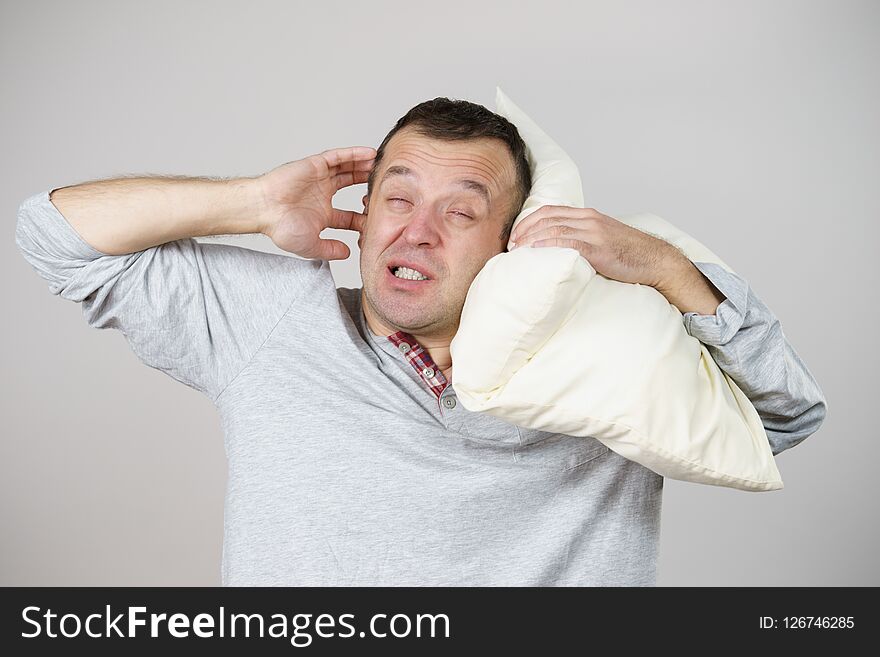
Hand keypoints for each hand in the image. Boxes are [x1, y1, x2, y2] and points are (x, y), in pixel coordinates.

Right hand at [257, 146, 375, 259]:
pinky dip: (354, 154)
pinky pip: (338, 157)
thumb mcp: (311, 245)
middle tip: (389, 186)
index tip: (381, 220)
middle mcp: (323, 195)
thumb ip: (330, 250)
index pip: (351, 216)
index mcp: (323, 215)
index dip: (365, 218)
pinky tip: (370, 153)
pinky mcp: (315, 165)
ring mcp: (319, 179)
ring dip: (365, 167)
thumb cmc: (280, 227)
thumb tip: (348, 254)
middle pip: (353, 188)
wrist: (263, 209)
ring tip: (383, 164)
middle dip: (369, 186)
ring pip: (348, 170)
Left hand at [509, 205, 679, 287]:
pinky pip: (569, 243)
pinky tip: (536, 250)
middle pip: (547, 218)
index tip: (514, 235)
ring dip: (531, 238)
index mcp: (587, 215)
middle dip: (524, 230)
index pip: (549, 211)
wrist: (655, 260)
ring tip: (517, 250)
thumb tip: (556, 249)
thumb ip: (580, 238)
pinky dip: (549, 245)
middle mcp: (589, 219)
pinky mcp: (599, 248)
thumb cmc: (628, 254)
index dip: (527, 221)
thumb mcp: (601, 239)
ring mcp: (594, 232)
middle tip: (510, 245)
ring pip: (554, 228)